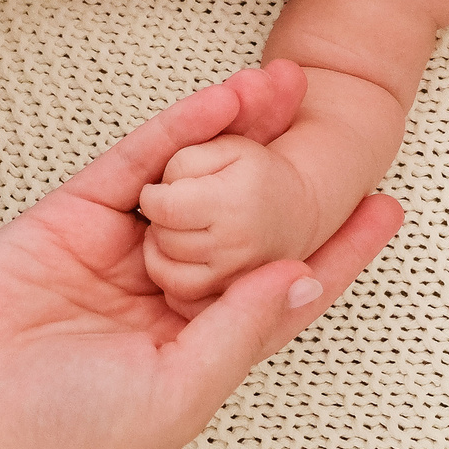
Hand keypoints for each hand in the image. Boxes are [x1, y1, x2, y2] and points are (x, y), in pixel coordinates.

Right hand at [0, 61, 400, 448]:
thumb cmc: (62, 439)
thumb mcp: (176, 395)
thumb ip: (239, 330)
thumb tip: (302, 276)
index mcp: (202, 343)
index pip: (285, 285)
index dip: (336, 248)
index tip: (385, 209)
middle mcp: (169, 291)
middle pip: (245, 216)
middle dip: (290, 168)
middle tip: (336, 113)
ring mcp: (122, 249)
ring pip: (195, 177)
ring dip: (240, 131)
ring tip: (287, 86)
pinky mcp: (74, 216)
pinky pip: (138, 162)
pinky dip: (179, 128)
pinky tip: (218, 100)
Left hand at [138, 133, 321, 312]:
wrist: (297, 211)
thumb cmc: (257, 173)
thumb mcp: (225, 147)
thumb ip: (183, 161)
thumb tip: (157, 196)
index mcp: (231, 203)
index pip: (166, 208)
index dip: (152, 196)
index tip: (157, 191)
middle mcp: (235, 247)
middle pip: (166, 240)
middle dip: (159, 222)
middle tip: (171, 209)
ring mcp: (235, 279)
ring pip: (170, 276)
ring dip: (161, 252)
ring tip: (172, 232)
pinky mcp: (232, 299)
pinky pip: (185, 300)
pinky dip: (173, 281)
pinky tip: (179, 258)